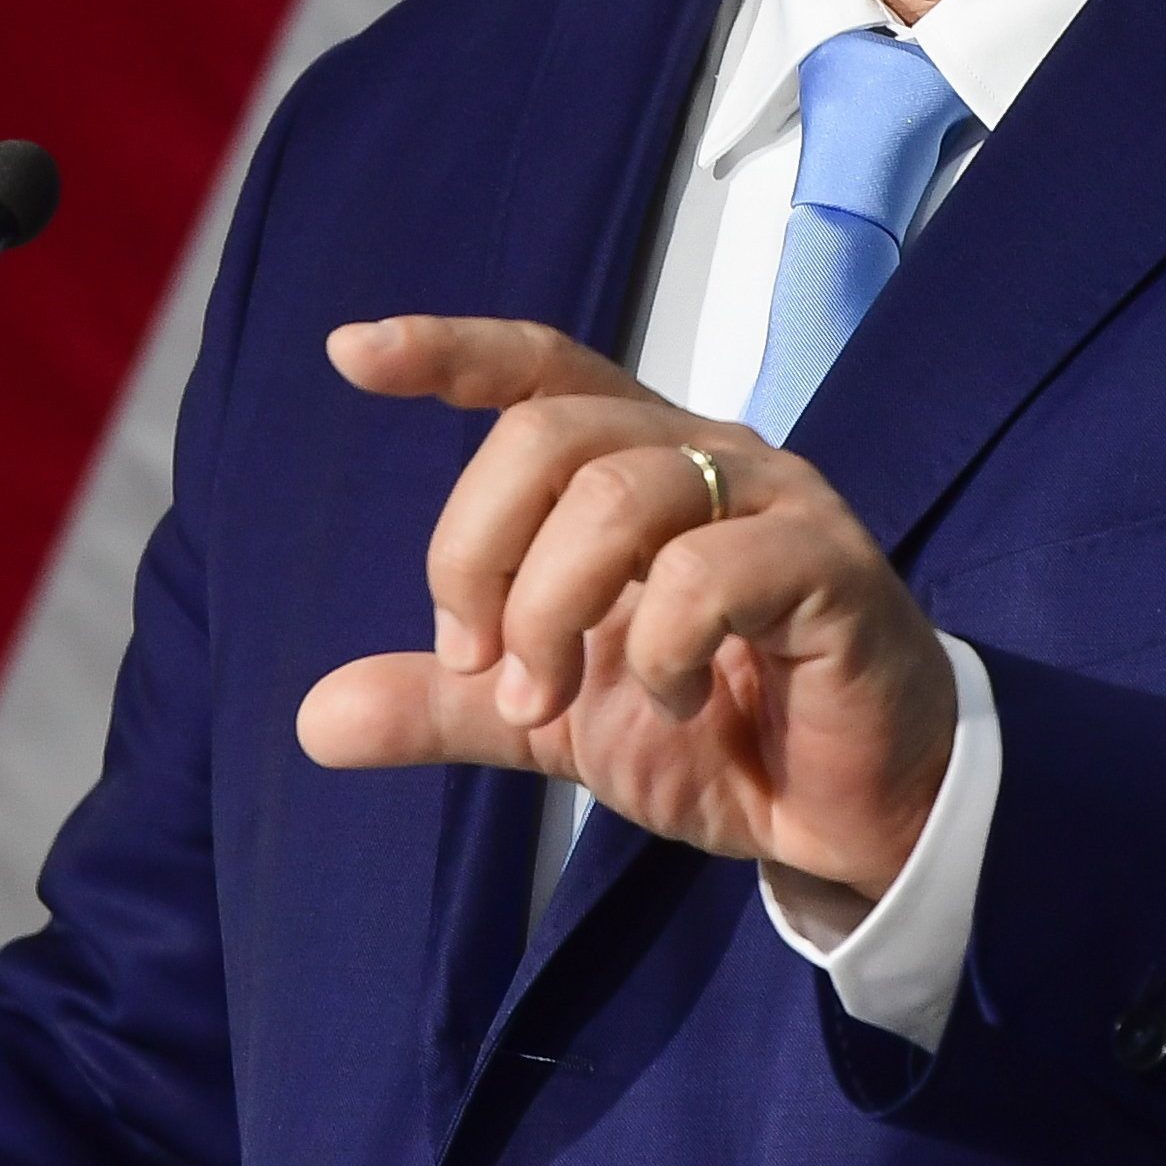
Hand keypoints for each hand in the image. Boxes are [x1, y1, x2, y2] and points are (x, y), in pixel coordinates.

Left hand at [294, 315, 955, 906]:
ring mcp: (774, 501)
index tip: (351, 354)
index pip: (539, 366)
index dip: (448, 349)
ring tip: (554, 701)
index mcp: (637, 462)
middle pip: (546, 433)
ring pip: (619, 494)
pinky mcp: (830, 567)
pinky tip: (674, 701)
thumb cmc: (719, 732)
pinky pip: (708, 572)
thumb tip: (313, 719)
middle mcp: (705, 453)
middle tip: (481, 667)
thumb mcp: (555, 720)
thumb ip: (449, 704)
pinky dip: (657, 648)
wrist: (852, 816)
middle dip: (476, 555)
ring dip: (552, 611)